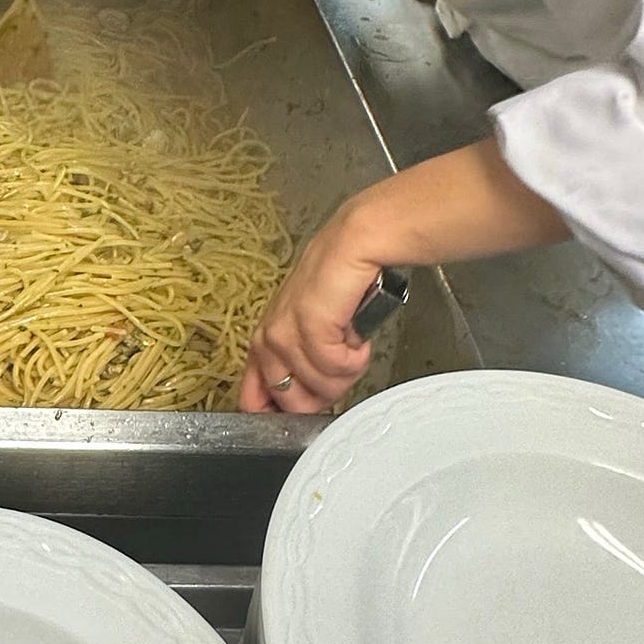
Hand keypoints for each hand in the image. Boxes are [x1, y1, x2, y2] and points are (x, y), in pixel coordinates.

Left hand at [238, 140, 569, 413]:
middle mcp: (281, 304)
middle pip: (269, 370)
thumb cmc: (372, 267)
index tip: (280, 419)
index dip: (262, 396)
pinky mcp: (317, 295)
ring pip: (295, 364)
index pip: (254, 362)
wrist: (390, 224)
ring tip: (354, 362)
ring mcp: (296, 298)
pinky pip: (320, 348)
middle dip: (302, 397)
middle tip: (335, 395)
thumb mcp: (340, 312)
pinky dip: (342, 359)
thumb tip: (323, 390)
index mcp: (283, 309)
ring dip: (330, 378)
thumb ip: (324, 343)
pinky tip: (360, 346)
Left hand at [239, 214, 375, 412]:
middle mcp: (267, 340)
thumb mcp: (312, 333)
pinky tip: (355, 335)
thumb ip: (302, 367)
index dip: (284, 414)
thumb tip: (307, 405)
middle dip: (327, 394)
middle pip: (292, 405)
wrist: (354, 248)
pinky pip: (338, 369)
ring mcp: (285, 334)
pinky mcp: (309, 328)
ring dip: (347, 371)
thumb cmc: (338, 288)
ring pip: (322, 390)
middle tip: (341, 363)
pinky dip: (356, 358)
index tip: (311, 405)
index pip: (253, 401)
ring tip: (349, 341)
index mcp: (263, 343)